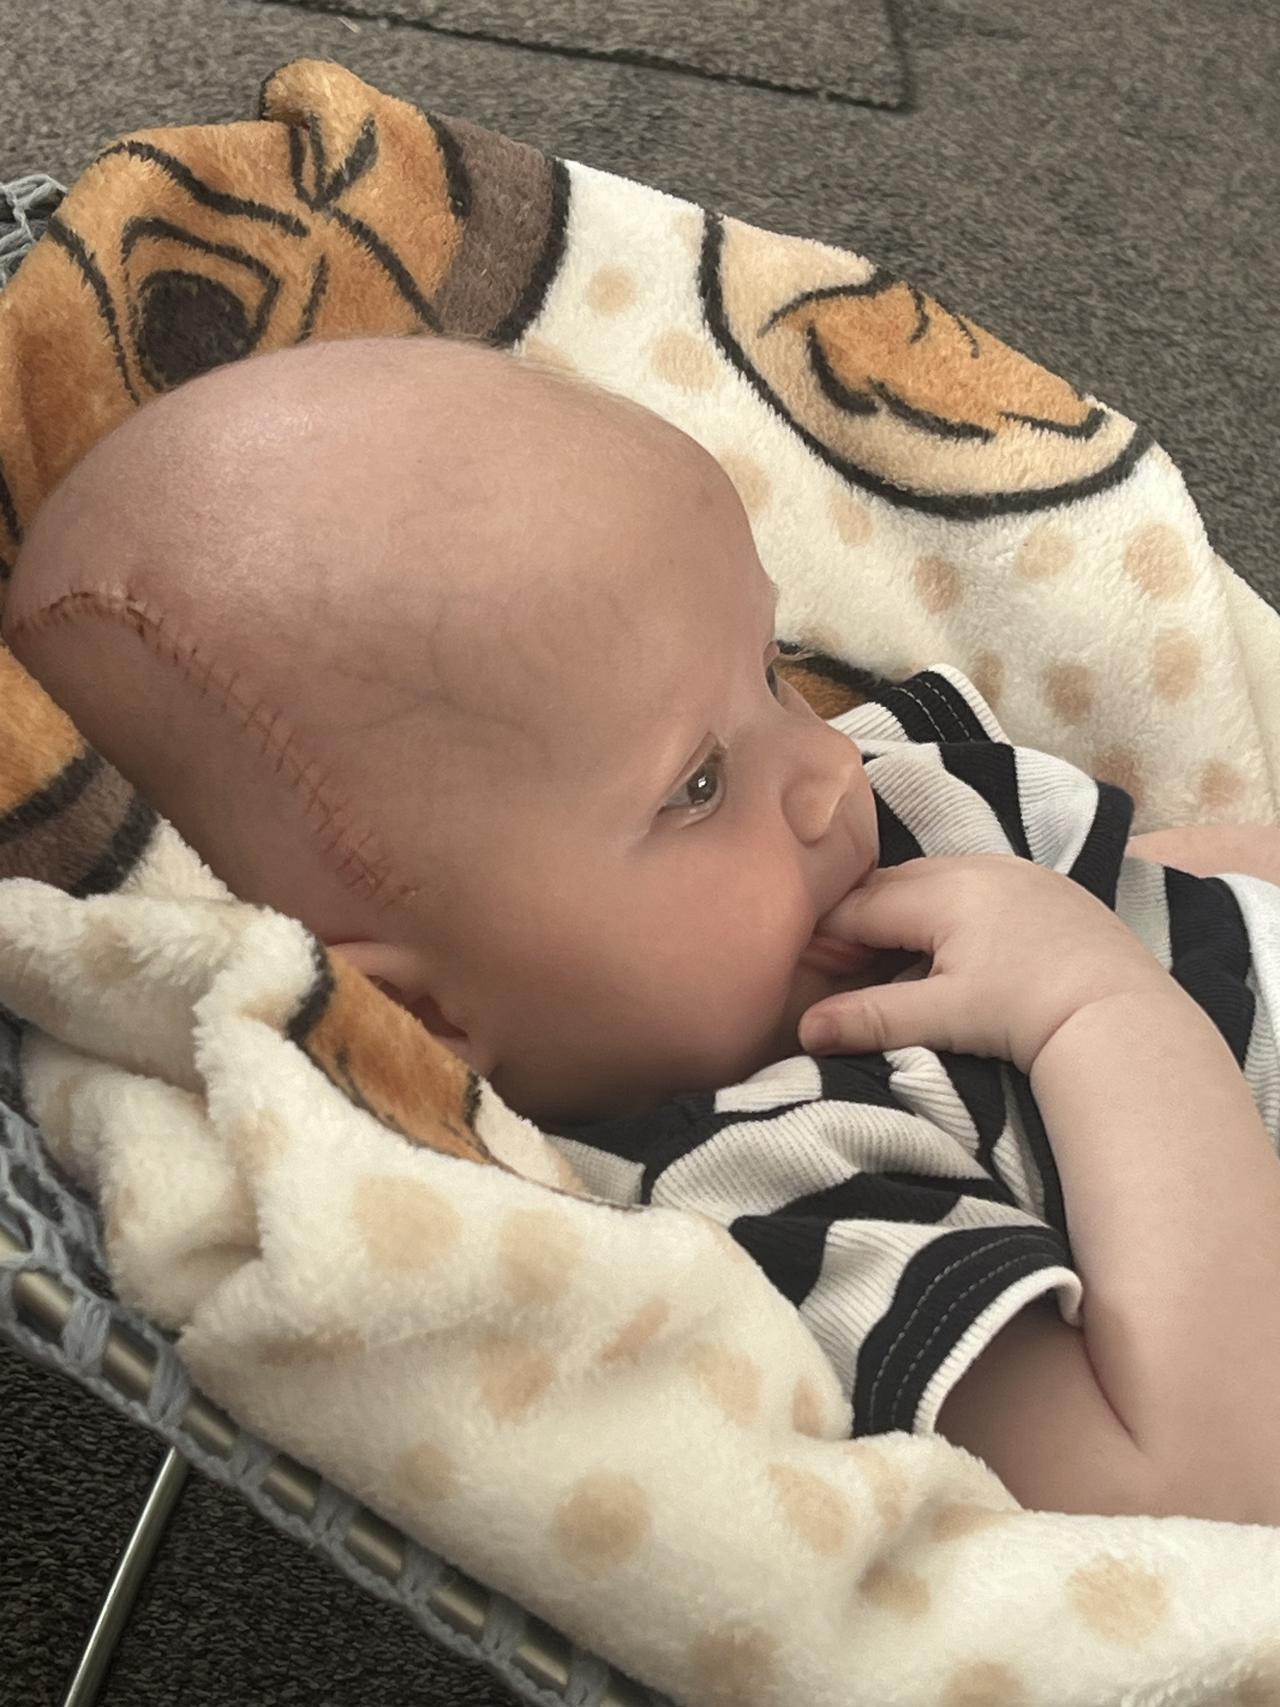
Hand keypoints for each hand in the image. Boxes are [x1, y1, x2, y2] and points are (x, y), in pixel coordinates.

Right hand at [799, 854, 1172, 1072]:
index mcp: (942, 891)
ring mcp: (1014, 870)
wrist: (1123, 1017)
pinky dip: (947, 907)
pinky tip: (953, 948)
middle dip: (862, 920)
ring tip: (895, 960)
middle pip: (893, 884)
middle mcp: (976, 865)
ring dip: (904, 912)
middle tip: (845, 967)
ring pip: (933, 880)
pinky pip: (974, 882)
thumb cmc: (1028, 1014)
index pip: (860, 905)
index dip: (828, 938)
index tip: (811, 971)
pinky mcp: (1044, 884)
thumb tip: (804, 1029)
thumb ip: (871, 1017)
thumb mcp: (943, 1017)